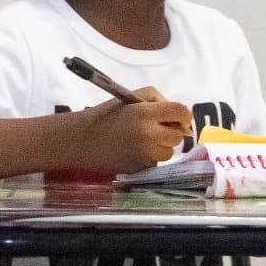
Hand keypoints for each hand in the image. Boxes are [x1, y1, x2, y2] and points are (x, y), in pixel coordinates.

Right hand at [78, 88, 193, 173]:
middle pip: (178, 134)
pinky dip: (151, 156)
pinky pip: (157, 161)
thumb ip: (159, 101)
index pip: (182, 113)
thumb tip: (181, 117)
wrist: (82, 140)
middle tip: (154, 127)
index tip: (177, 118)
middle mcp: (149, 135)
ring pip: (170, 151)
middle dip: (170, 130)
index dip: (183, 116)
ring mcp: (146, 154)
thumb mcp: (131, 97)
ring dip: (162, 145)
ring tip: (142, 139)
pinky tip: (135, 150)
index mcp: (146, 113)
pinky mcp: (142, 168)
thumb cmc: (106, 115)